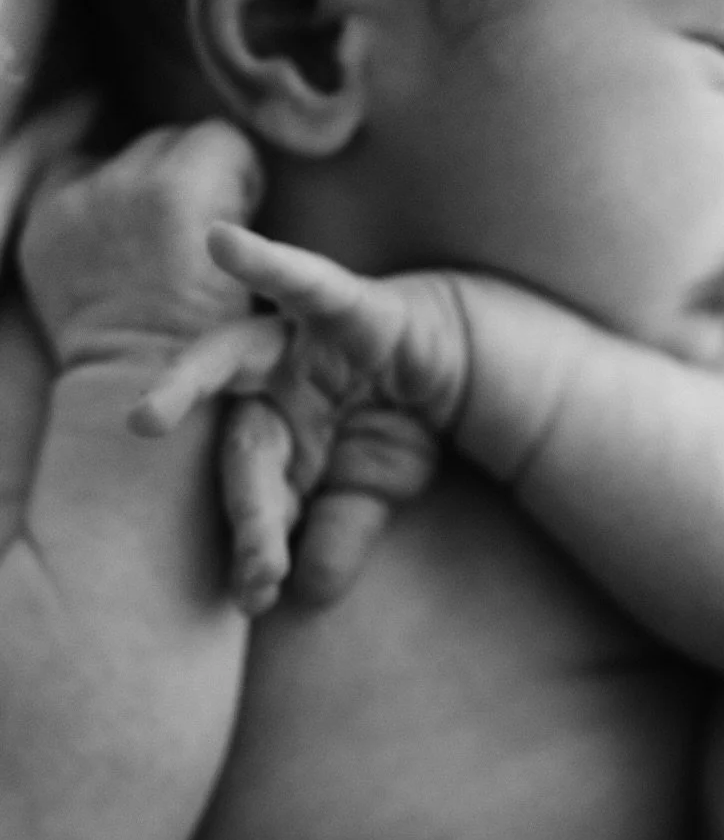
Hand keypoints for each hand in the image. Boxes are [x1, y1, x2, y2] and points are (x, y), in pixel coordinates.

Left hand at [18, 121, 263, 366]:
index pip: (222, 138)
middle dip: (192, 178)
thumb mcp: (259, 284)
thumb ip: (244, 216)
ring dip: (145, 188)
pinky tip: (116, 244)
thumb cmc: (212, 352)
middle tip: (201, 236)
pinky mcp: (45, 221)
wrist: (137, 395)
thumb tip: (233, 180)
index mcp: (182, 195)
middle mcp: (124, 185)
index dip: (240, 178)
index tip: (242, 215)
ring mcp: (77, 202)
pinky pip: (73, 178)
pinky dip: (96, 202)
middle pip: (171, 141)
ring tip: (158, 243)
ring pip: (122, 156)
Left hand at [133, 226, 460, 612]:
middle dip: (234, 501)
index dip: (257, 545)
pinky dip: (266, 262)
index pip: (254, 497)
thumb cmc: (398, 422)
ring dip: (185, 382)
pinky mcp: (337, 303)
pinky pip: (303, 282)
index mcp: (271, 438)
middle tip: (230, 556)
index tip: (255, 597)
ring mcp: (294, 343)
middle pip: (231, 439)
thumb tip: (309, 595)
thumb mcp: (373, 493)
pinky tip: (221, 242)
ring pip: (230, 357)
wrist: (462, 364)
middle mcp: (266, 388)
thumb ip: (338, 537)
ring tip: (145, 419)